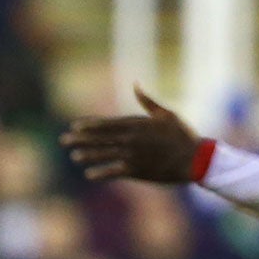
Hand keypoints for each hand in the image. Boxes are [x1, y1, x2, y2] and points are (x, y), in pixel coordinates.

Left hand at [62, 86, 201, 183]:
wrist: (194, 159)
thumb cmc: (182, 135)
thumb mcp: (166, 113)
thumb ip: (147, 101)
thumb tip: (135, 84)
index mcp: (137, 124)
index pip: (108, 123)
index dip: (90, 125)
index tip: (75, 126)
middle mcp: (132, 139)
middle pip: (101, 138)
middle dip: (81, 139)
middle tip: (64, 140)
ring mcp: (133, 155)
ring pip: (105, 154)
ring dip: (88, 155)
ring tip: (74, 156)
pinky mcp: (137, 171)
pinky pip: (115, 172)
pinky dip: (102, 173)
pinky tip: (89, 175)